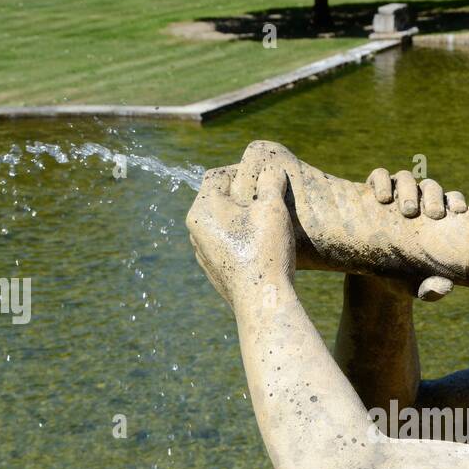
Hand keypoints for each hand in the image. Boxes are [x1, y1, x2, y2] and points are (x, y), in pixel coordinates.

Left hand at [187, 159, 293, 308]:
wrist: (261, 301)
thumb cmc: (265, 250)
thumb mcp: (272, 207)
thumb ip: (271, 180)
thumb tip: (271, 168)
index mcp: (202, 209)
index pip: (218, 176)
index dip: (242, 171)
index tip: (264, 178)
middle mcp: (196, 230)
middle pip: (219, 201)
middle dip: (243, 197)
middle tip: (268, 199)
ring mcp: (202, 253)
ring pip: (222, 225)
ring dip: (242, 220)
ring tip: (266, 223)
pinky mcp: (213, 271)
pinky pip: (226, 246)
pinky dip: (241, 241)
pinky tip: (261, 247)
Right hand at [365, 168, 466, 300]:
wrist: (368, 274)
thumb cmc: (401, 277)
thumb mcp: (416, 286)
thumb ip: (432, 288)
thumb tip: (446, 288)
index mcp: (437, 215)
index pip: (452, 199)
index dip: (456, 201)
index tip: (459, 212)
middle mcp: (418, 199)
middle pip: (430, 187)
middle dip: (434, 197)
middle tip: (433, 214)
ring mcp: (395, 192)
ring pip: (406, 178)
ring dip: (409, 190)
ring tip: (408, 210)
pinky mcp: (372, 190)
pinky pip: (379, 175)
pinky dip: (381, 182)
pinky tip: (381, 198)